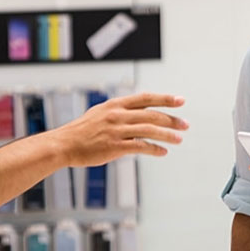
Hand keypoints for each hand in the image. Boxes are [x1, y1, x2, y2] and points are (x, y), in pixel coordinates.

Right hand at [55, 93, 187, 166]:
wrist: (64, 144)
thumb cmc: (82, 131)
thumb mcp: (100, 113)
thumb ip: (119, 111)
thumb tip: (137, 112)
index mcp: (115, 104)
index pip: (145, 98)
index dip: (164, 99)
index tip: (180, 100)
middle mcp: (118, 115)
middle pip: (151, 115)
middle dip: (171, 119)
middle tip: (185, 124)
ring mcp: (117, 130)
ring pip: (149, 130)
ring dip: (167, 135)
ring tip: (179, 139)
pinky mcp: (115, 146)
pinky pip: (140, 146)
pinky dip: (154, 149)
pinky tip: (163, 152)